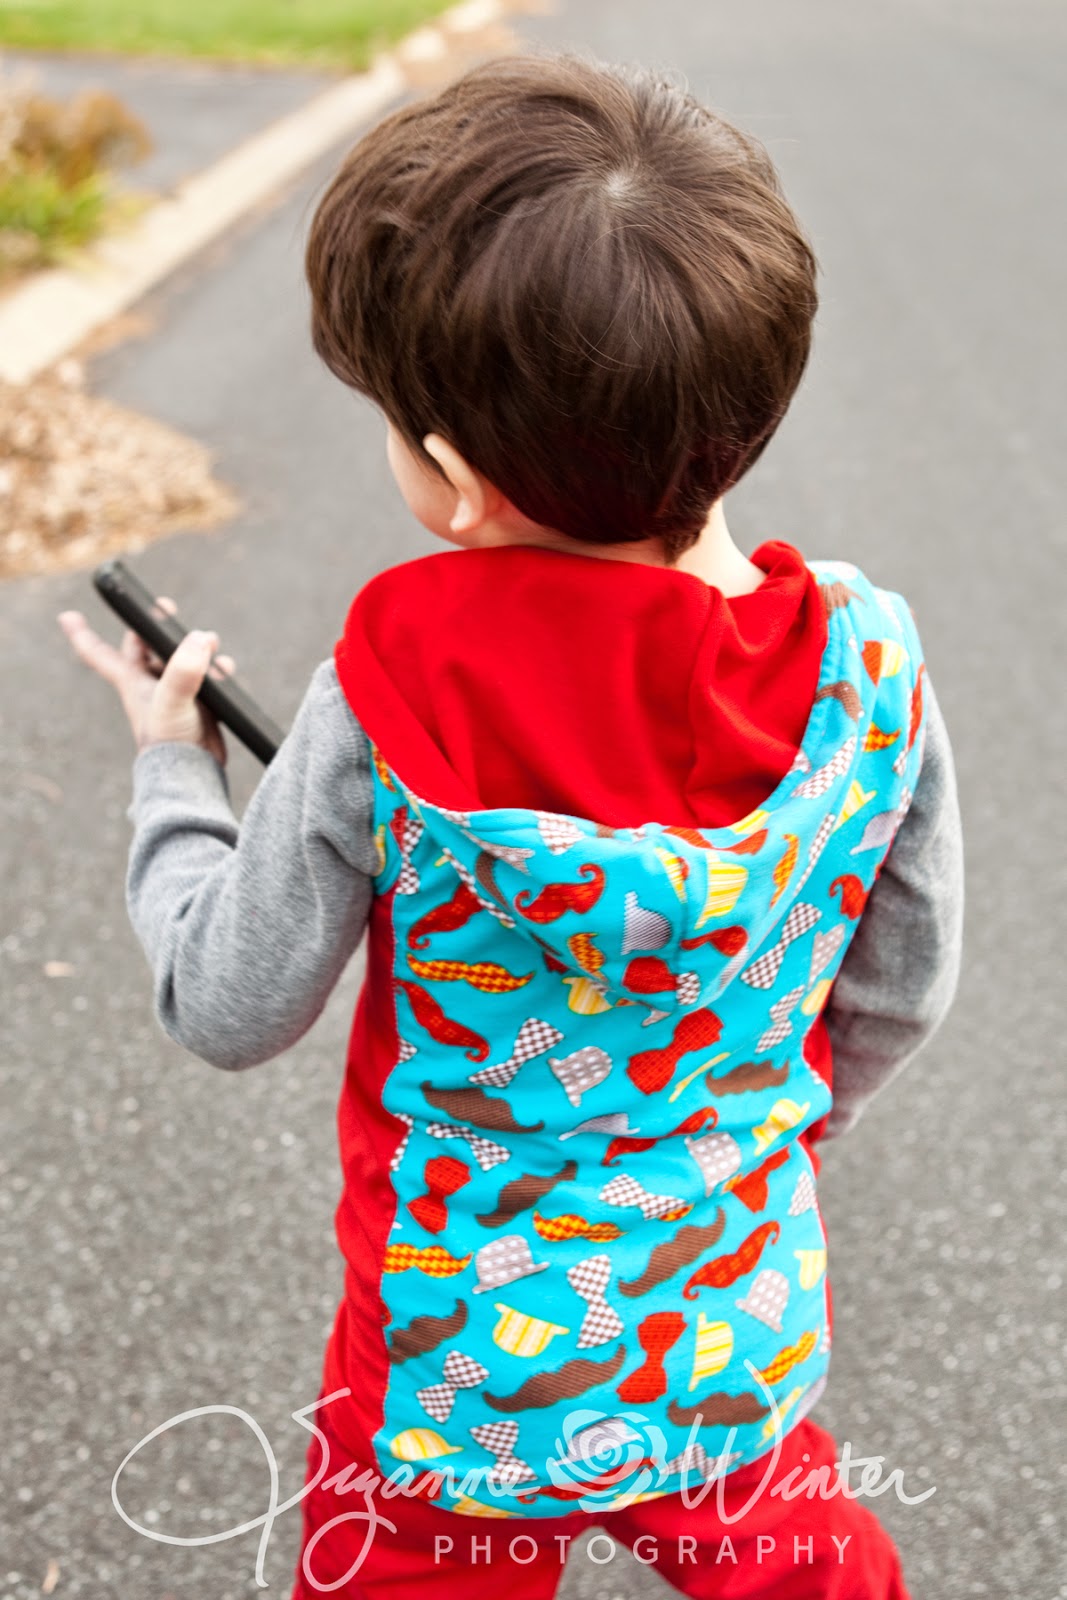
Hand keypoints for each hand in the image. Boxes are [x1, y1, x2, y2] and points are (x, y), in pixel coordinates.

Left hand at [57, 597, 236, 765]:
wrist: (192, 773)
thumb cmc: (171, 741)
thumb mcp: (172, 700)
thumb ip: (183, 670)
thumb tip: (201, 640)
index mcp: (132, 682)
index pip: (98, 653)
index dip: (82, 634)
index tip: (67, 616)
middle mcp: (150, 685)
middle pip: (144, 646)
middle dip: (155, 627)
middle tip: (166, 608)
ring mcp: (174, 694)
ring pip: (180, 658)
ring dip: (196, 647)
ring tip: (211, 643)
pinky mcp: (197, 704)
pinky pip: (205, 677)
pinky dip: (216, 669)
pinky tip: (225, 670)